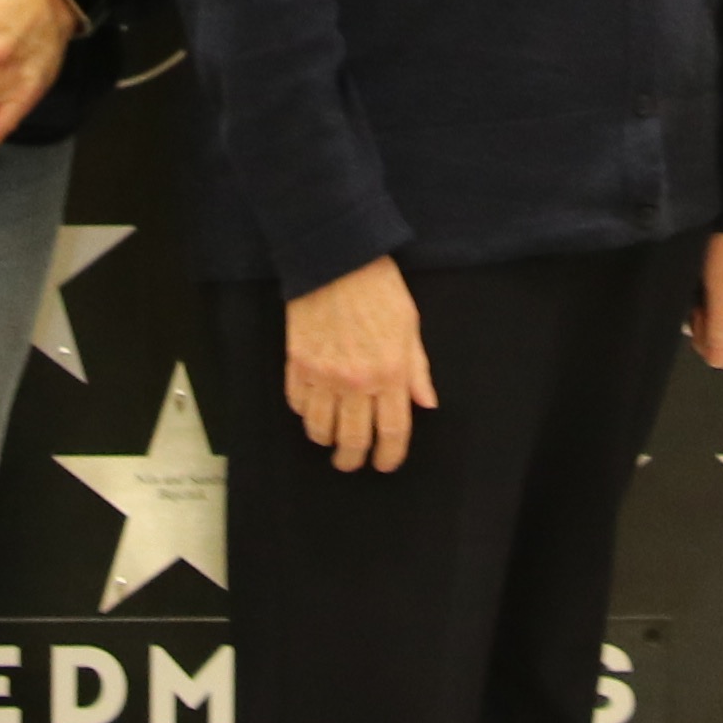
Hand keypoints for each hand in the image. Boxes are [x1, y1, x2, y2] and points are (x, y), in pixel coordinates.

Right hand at [286, 256, 432, 471]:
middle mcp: (356, 381)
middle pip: (352, 441)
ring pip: (319, 429)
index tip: (385, 463)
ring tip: (330, 437)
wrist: (335, 259)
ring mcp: (323, 374)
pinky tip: (312, 408)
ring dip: (326, 439)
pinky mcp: (297, 363)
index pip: (392, 432)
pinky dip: (304, 412)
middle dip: (352, 460)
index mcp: (390, 372)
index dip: (389, 456)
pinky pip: (297, 404)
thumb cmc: (379, 288)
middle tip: (351, 461)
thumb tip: (426, 404)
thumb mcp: (410, 326)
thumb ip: (418, 370)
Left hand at [688, 231, 722, 380]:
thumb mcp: (721, 288)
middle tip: (702, 300)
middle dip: (708, 328)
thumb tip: (717, 364)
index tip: (702, 313)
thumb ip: (720, 327)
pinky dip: (711, 307)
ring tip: (704, 290)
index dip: (711, 340)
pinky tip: (707, 290)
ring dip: (708, 317)